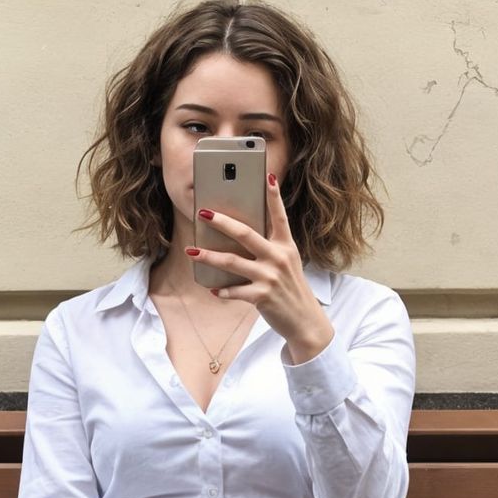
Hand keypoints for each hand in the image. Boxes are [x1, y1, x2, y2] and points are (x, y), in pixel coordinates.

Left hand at [187, 172, 333, 356]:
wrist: (305, 322)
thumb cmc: (291, 290)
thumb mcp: (287, 264)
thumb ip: (270, 249)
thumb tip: (240, 238)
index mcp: (286, 246)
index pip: (279, 216)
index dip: (273, 196)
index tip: (266, 175)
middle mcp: (279, 257)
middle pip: (245, 233)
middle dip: (222, 221)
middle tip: (203, 212)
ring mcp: (270, 277)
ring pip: (232, 261)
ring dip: (208, 256)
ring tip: (191, 251)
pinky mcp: (263, 296)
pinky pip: (235, 291)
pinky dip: (223, 291)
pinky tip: (214, 289)